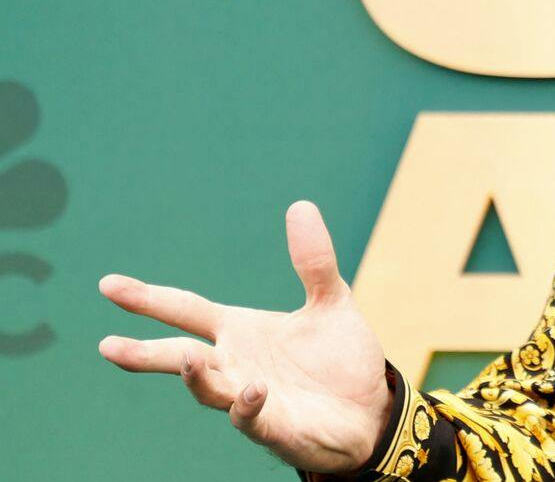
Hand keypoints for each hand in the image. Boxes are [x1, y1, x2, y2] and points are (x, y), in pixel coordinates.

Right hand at [98, 200, 392, 474]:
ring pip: (208, 389)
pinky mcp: (272, 425)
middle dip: (144, 352)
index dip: (148, 299)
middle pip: (180, 355)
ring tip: (191, 358)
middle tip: (107, 345)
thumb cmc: (339, 359)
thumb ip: (313, 261)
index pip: (186, 310)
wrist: (370, 410)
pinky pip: (250, 416)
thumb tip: (301, 205)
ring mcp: (248, 397)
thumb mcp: (331, 301)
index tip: (108, 285)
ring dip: (197, 376)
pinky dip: (247, 403)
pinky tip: (254, 389)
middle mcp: (235, 364)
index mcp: (240, 331)